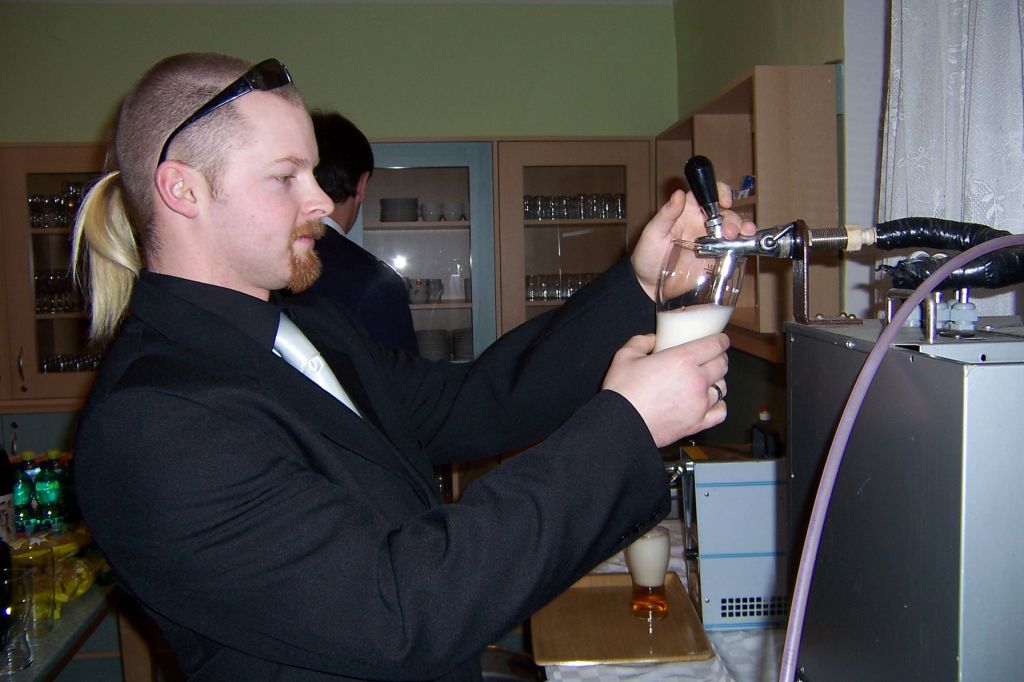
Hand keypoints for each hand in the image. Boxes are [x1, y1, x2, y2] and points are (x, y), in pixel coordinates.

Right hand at [602, 333, 729, 446]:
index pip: (715, 345)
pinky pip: (720, 412)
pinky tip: (711, 402)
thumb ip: (640, 342)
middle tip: (713, 356)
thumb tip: (651, 340)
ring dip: (718, 380)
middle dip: (720, 357)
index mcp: (682, 360)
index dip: (721, 340)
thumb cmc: (622, 392)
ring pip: (722, 387)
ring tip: (709, 379)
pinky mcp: (697, 423)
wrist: (621, 425)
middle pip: (722, 365)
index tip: (720, 339)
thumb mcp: (625, 356)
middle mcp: (697, 380)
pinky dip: (719, 405)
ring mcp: (700, 404)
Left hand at [631, 184, 756, 299]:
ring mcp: (711, 239)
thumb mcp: (653, 233)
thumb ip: (666, 215)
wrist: (648, 284)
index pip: (707, 192)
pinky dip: (743, 244)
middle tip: (728, 232)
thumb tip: (679, 194)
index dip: (719, 191)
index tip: (724, 200)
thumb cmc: (647, 255)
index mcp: (687, 210)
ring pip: (733, 227)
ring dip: (742, 228)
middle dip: (732, 218)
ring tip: (744, 234)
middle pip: (724, 212)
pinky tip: (747, 245)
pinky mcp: (716, 257)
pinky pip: (733, 247)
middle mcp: (702, 222)